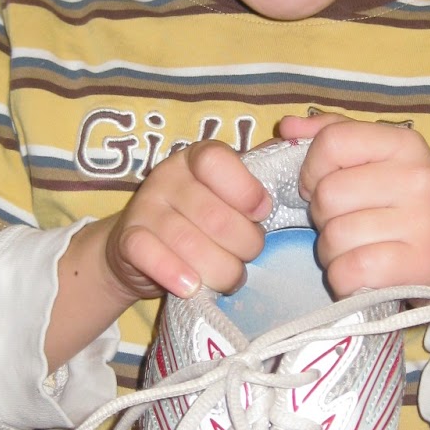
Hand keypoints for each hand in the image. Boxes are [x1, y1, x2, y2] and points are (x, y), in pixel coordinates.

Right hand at [101, 141, 269, 303]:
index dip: (246, 192)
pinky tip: (190, 286)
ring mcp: (144, 208)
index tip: (260, 213)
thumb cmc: (199, 217)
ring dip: (220, 271)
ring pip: (190, 245)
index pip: (218, 162)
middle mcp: (167, 176)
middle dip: (245, 246)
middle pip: (216, 217)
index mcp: (196, 158)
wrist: (138, 249)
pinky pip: (152, 256)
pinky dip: (176, 274)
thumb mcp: (226, 191)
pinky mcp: (127, 240)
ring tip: (228, 277)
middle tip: (246, 256)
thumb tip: (301, 142)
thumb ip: (259, 172)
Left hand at [278, 112, 429, 375]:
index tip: (322, 185)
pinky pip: (348, 271)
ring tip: (361, 248)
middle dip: (324, 216)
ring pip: (333, 237)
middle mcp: (419, 178)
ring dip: (333, 251)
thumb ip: (332, 136)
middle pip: (327, 194)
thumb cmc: (403, 205)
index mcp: (405, 143)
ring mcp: (423, 223)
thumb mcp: (375, 160)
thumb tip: (287, 128)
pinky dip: (345, 279)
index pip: (332, 142)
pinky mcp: (418, 267)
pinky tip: (366, 273)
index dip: (312, 169)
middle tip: (351, 222)